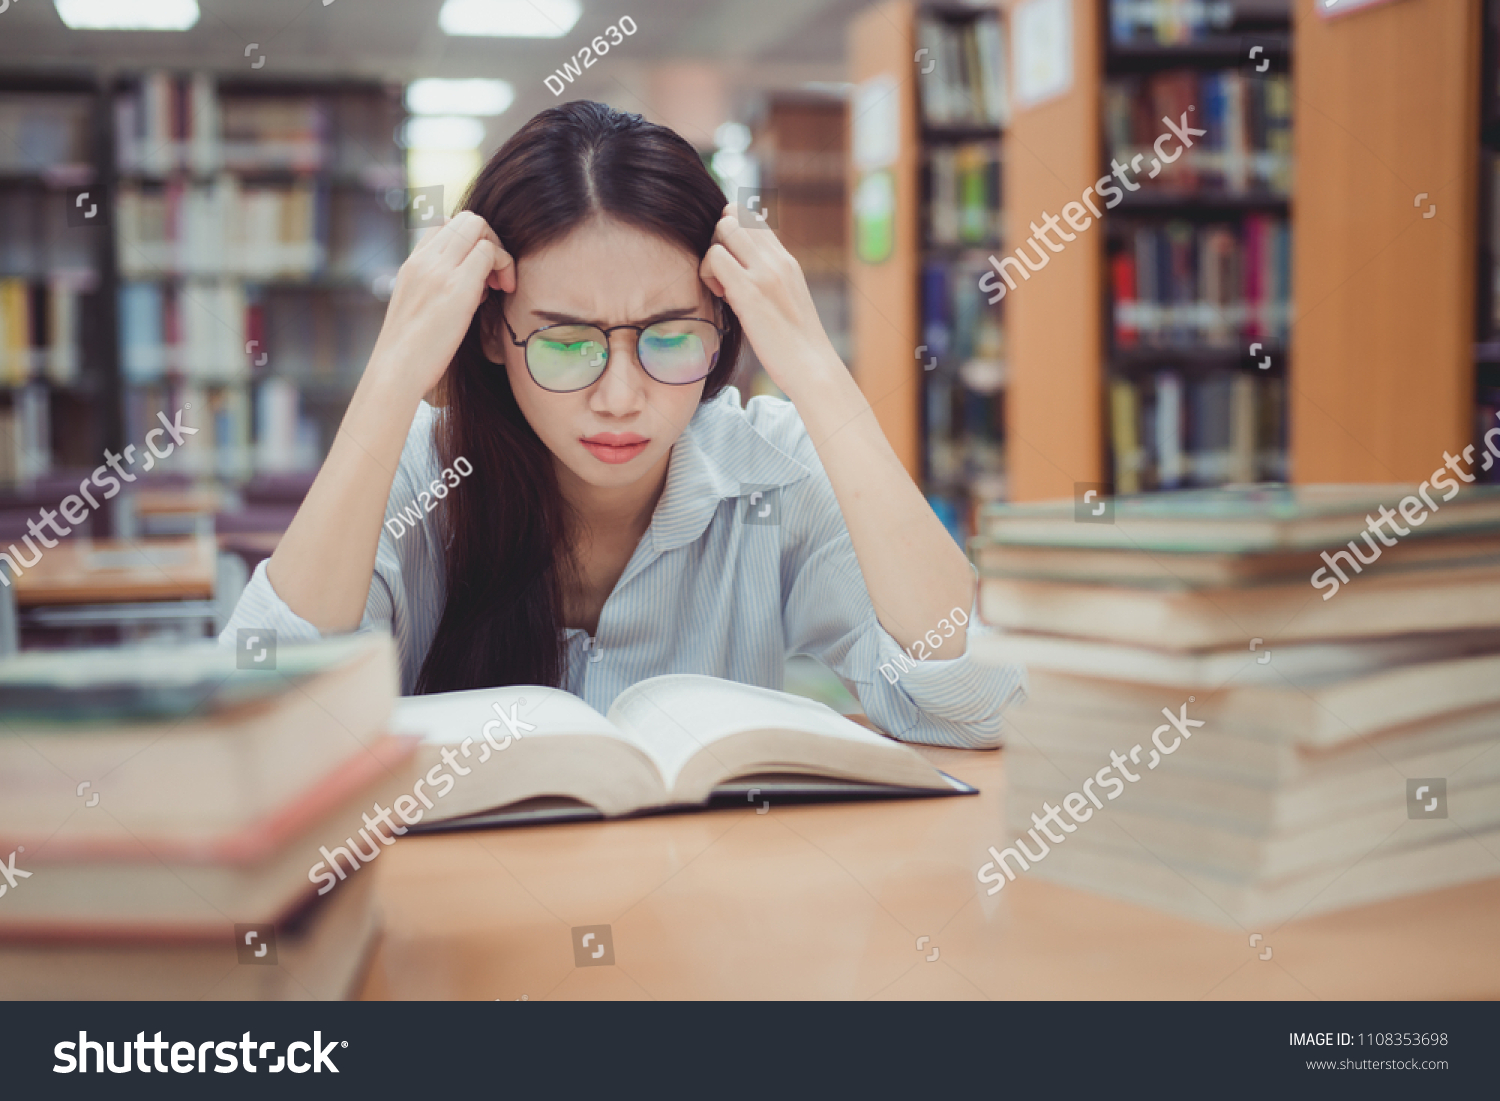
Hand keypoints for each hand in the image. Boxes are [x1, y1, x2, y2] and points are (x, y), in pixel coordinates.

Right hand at [369, 211, 514, 396]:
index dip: (468, 243)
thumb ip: (435, 291)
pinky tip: (500, 294)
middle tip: (494, 277)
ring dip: (497, 251)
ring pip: (479, 225)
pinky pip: (489, 252)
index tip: (477, 275)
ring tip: (497, 287)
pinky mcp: (458, 286)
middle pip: (466, 219)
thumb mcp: (417, 312)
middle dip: (489, 240)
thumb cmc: (409, 354)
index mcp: (412, 264)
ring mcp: (439, 269)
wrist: (396, 371)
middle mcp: (423, 259)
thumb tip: (468, 288)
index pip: (445, 226)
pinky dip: (504, 265)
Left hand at [699, 203, 841, 399]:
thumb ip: (767, 281)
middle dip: (718, 240)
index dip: (732, 234)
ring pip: (724, 227)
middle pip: (734, 214)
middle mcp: (777, 259)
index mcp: (786, 260)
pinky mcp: (750, 292)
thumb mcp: (786, 302)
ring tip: (721, 286)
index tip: (731, 265)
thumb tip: (737, 277)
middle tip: (722, 275)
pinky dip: (708, 273)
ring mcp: (764, 272)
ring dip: (712, 254)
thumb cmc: (795, 344)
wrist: (812, 367)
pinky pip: (715, 257)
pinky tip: (722, 298)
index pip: (752, 218)